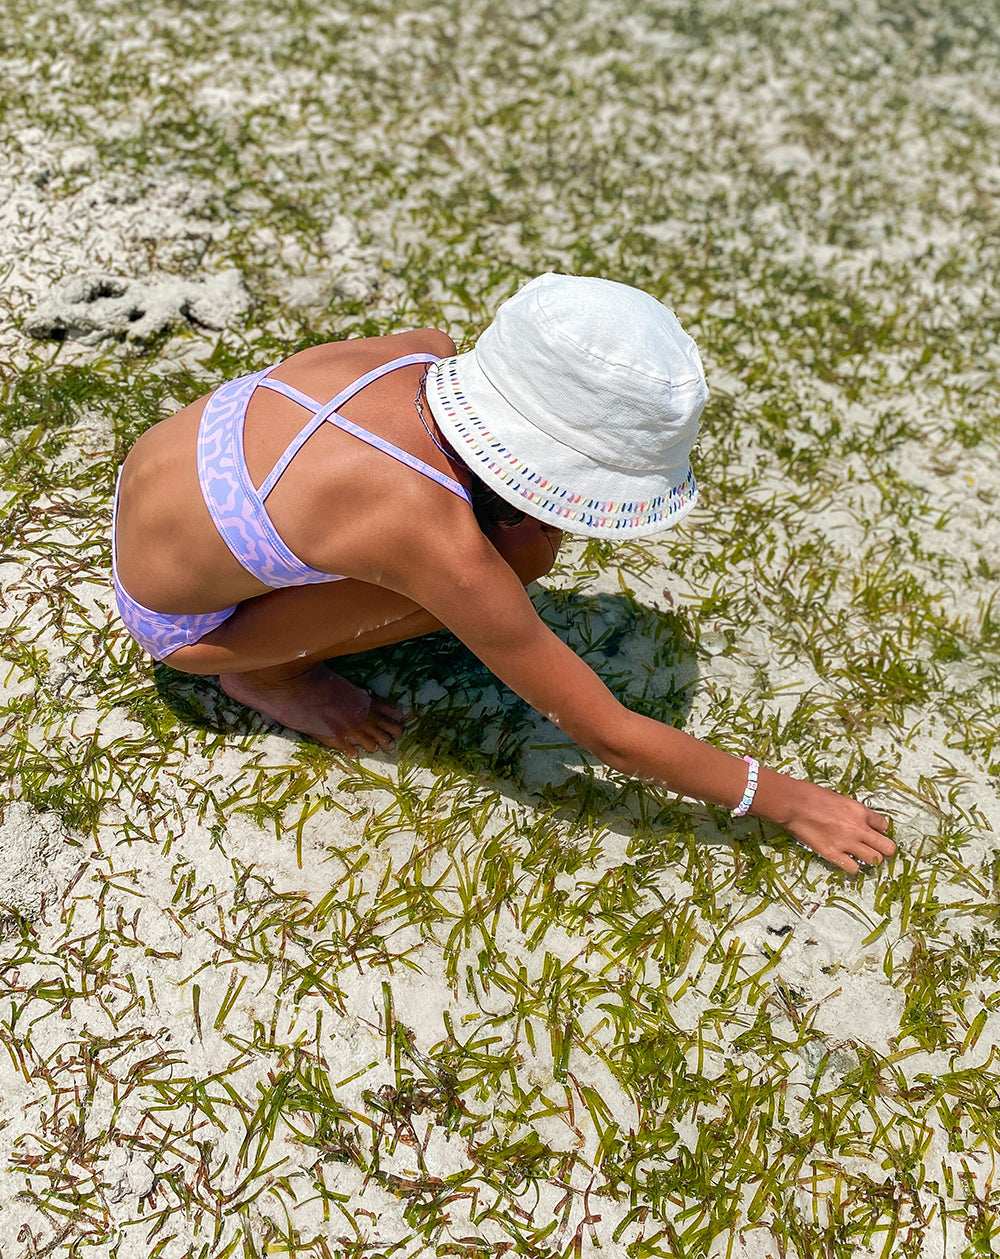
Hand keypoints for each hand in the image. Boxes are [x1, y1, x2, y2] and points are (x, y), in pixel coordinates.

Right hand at [775, 779, 895, 873]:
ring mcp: (846, 843)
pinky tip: (848, 861)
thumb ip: (852, 812)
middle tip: (878, 849)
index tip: (875, 832)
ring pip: (874, 860)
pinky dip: (853, 867)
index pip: (884, 826)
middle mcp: (858, 828)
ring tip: (861, 856)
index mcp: (860, 811)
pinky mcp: (832, 853)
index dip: (880, 830)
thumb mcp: (839, 798)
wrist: (793, 803)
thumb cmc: (811, 796)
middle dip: (884, 849)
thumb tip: (857, 820)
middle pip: (887, 847)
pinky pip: (854, 868)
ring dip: (870, 859)